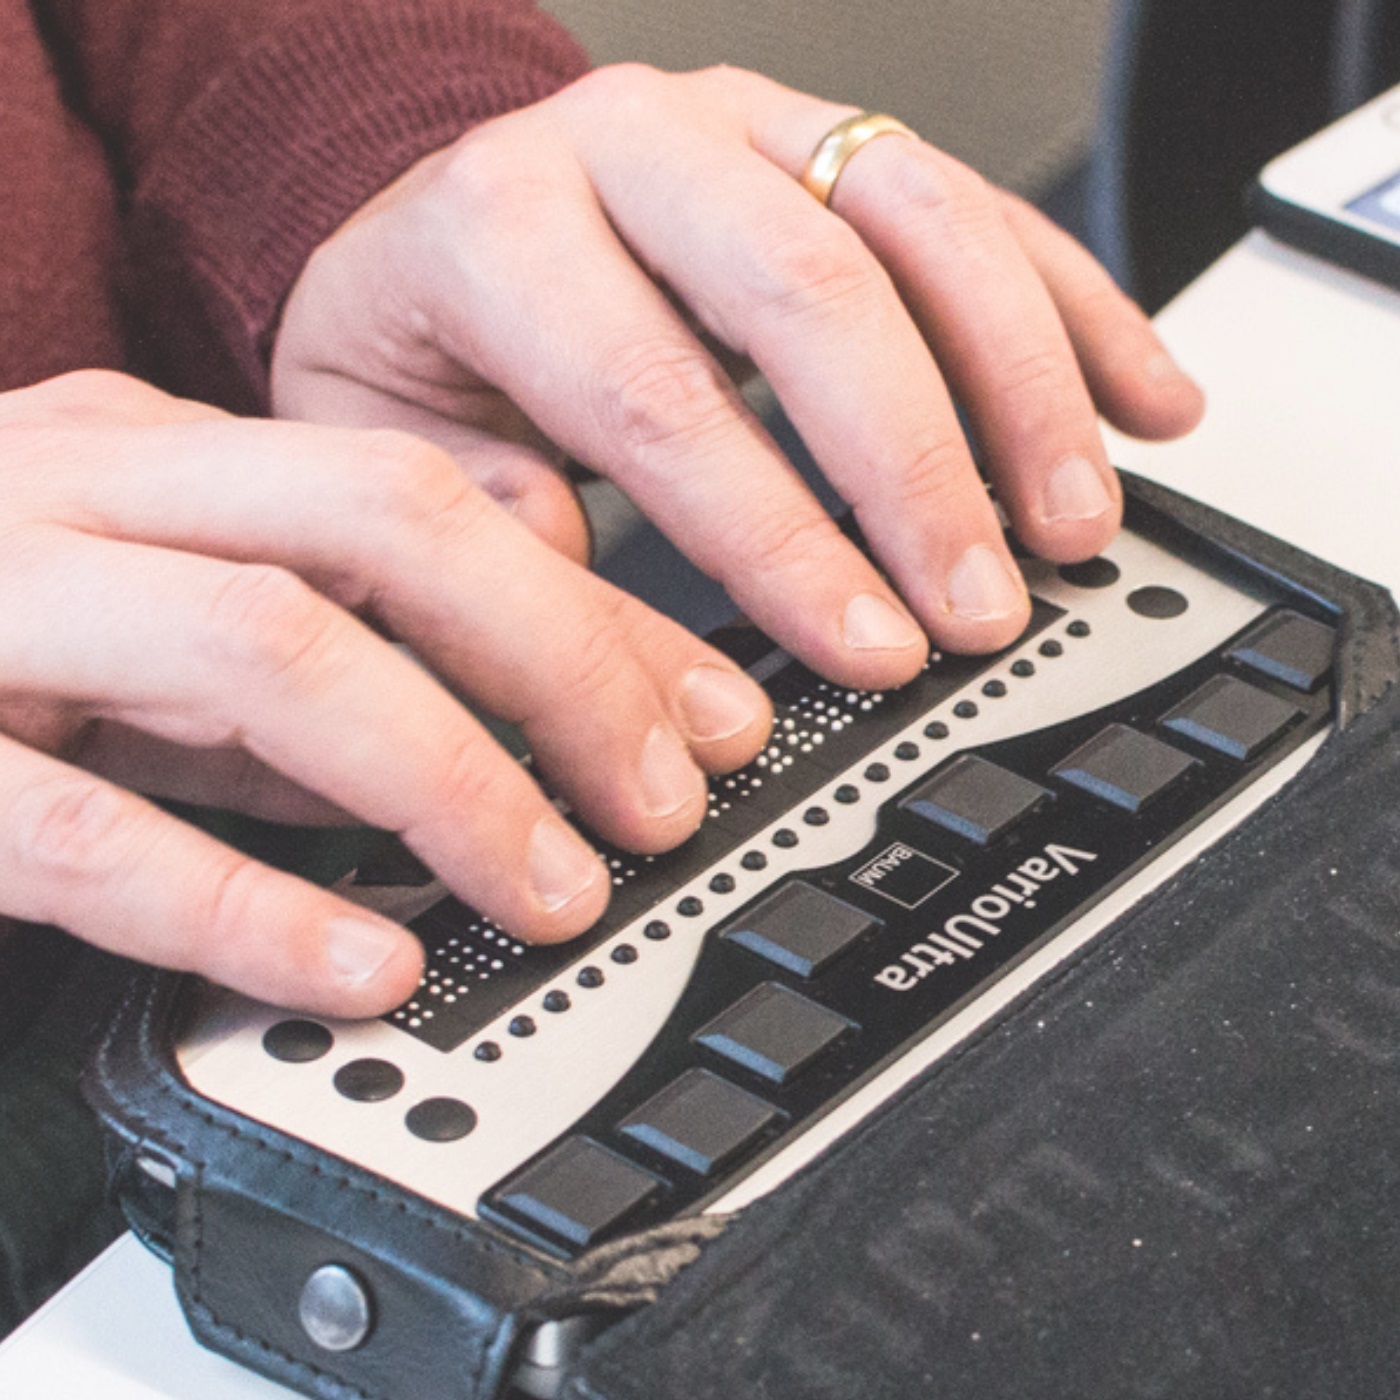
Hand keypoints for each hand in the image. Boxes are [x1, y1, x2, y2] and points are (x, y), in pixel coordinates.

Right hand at [0, 372, 769, 1014]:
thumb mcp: (154, 608)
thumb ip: (310, 629)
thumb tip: (508, 662)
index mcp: (158, 456)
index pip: (433, 494)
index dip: (596, 610)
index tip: (712, 714)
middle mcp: (83, 494)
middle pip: (382, 526)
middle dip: (561, 666)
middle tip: (662, 802)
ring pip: (264, 649)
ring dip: (445, 778)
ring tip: (554, 892)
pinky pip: (86, 830)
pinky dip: (248, 904)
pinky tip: (364, 967)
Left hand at [273, 63, 1204, 688]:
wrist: (439, 219)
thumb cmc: (416, 337)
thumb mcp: (384, 442)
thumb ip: (489, 528)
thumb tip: (604, 621)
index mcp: (504, 228)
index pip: (659, 394)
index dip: (776, 537)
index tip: (862, 642)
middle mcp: (638, 148)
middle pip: (815, 292)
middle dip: (920, 468)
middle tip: (980, 602)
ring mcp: (747, 129)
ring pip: (926, 225)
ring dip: (1024, 388)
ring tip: (1075, 521)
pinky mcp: (834, 139)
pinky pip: (981, 208)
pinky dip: (1074, 309)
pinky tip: (1135, 398)